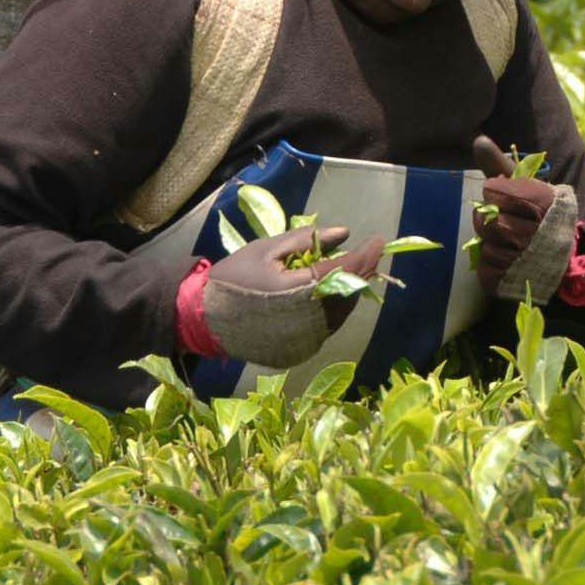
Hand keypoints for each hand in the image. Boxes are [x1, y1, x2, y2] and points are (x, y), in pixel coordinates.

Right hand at [197, 225, 386, 366]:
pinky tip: (332, 292)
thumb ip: (307, 240)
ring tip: (352, 270)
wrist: (205, 318)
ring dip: (350, 291)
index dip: (364, 256)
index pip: (343, 271)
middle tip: (369, 254)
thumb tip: (345, 234)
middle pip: (348, 295)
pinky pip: (327, 326)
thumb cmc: (235, 277)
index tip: (378, 241)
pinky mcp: (299, 350)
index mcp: (298, 290)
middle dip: (362, 272)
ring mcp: (304, 339)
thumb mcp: (267, 249)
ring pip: (341, 313)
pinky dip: (335, 308)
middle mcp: (307, 319)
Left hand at [471, 139, 580, 301]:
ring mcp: (526, 259)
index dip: (495, 192)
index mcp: (541, 202)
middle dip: (488, 218)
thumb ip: (499, 166)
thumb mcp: (527, 187)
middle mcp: (535, 231)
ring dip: (490, 243)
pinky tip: (508, 260)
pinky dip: (491, 265)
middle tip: (506, 220)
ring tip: (509, 241)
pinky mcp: (516, 281)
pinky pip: (486, 270)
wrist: (569, 261)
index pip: (492, 190)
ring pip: (484, 245)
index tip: (507, 197)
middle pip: (484, 219)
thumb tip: (477, 139)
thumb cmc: (542, 216)